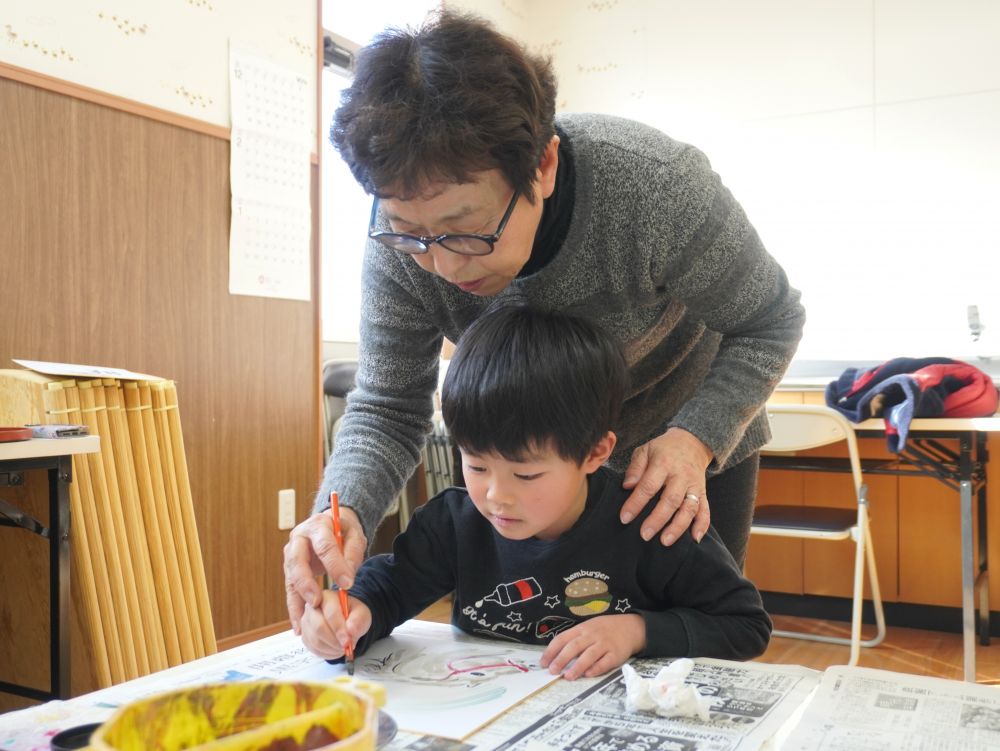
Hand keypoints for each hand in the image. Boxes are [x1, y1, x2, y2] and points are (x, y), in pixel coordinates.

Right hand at [284, 507, 367, 634]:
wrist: (331, 525)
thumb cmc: (343, 530)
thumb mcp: (355, 536)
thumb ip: (352, 554)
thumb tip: (347, 578)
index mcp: (318, 526)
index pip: (324, 546)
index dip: (335, 565)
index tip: (347, 583)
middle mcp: (299, 538)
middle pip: (297, 561)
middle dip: (306, 583)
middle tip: (317, 601)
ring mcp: (291, 553)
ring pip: (291, 578)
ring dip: (297, 600)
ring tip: (304, 621)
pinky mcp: (290, 568)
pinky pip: (290, 589)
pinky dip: (294, 608)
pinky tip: (298, 625)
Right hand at [300, 591, 371, 660]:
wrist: (346, 622)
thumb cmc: (352, 615)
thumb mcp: (362, 614)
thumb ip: (358, 620)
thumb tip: (351, 630)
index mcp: (327, 597)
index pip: (331, 613)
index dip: (339, 629)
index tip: (348, 641)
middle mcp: (312, 607)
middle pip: (318, 627)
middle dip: (335, 641)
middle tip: (346, 646)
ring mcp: (306, 622)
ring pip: (315, 640)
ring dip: (332, 648)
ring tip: (343, 646)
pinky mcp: (305, 635)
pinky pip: (313, 648)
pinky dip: (327, 652)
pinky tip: (335, 648)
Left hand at [539, 614, 644, 679]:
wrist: (630, 627)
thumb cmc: (603, 630)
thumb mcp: (587, 628)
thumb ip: (574, 640)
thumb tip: (555, 657)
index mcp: (581, 629)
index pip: (562, 638)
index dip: (551, 651)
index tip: (543, 663)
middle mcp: (591, 635)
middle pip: (574, 646)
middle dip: (561, 659)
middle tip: (552, 671)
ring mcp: (604, 644)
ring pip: (589, 655)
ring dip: (578, 666)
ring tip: (568, 677)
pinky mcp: (616, 654)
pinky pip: (605, 662)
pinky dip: (596, 668)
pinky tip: (588, 675)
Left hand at [621, 427, 712, 544]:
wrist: (692, 443)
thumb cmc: (662, 450)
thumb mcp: (645, 450)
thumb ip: (635, 468)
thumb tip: (627, 486)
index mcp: (664, 464)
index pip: (649, 486)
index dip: (636, 503)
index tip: (625, 518)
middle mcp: (681, 476)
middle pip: (671, 500)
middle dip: (657, 519)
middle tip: (644, 535)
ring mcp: (694, 486)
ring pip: (689, 508)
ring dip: (678, 526)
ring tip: (665, 541)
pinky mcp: (704, 493)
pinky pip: (706, 510)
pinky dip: (702, 525)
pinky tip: (695, 539)